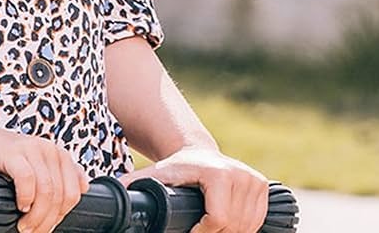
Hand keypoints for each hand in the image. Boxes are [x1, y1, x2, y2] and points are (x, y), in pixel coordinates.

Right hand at [0, 123, 89, 232]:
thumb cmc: (2, 160)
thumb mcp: (33, 167)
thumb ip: (56, 176)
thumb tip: (84, 188)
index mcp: (57, 155)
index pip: (72, 193)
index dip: (61, 216)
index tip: (45, 226)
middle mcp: (48, 149)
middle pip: (59, 195)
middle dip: (47, 221)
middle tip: (31, 231)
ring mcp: (30, 148)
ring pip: (47, 190)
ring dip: (37, 216)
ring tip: (24, 226)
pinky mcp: (11, 152)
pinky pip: (27, 179)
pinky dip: (25, 198)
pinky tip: (19, 206)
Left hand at [120, 146, 268, 232]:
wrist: (199, 152)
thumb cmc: (178, 167)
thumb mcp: (159, 174)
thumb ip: (138, 183)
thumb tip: (115, 191)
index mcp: (217, 173)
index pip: (216, 220)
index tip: (191, 232)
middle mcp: (240, 175)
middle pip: (231, 226)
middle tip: (199, 228)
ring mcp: (254, 181)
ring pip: (245, 227)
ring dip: (229, 232)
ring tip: (209, 225)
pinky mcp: (263, 186)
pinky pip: (257, 222)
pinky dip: (243, 227)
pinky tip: (227, 220)